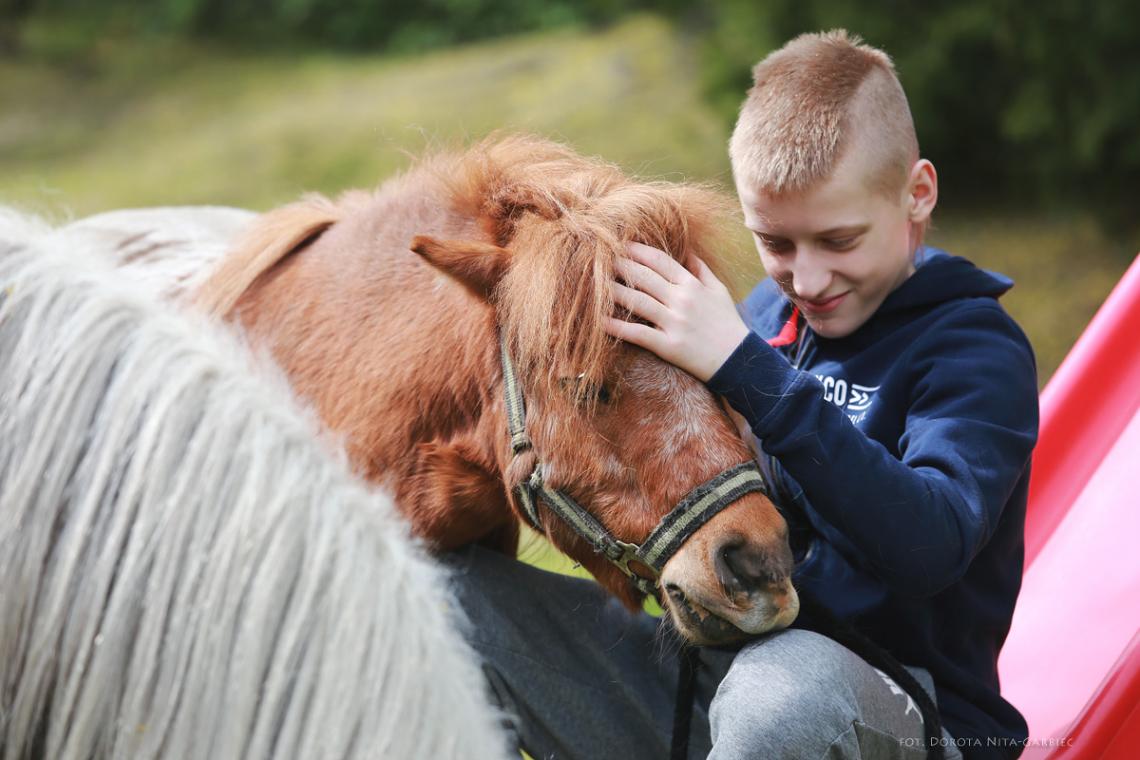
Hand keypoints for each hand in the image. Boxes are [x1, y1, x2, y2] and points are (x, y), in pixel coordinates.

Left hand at [604, 242, 750, 381]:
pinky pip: (638, 333)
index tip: (618, 243)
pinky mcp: (669, 345)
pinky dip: (617, 327)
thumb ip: (700, 269)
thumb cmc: (727, 323)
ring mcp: (675, 323)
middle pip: (643, 277)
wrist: (739, 360)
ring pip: (637, 301)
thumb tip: (686, 250)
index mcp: (692, 285)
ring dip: (612, 291)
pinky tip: (598, 321)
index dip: (637, 250)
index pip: (659, 260)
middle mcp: (682, 300)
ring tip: (592, 283)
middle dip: (618, 265)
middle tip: (595, 256)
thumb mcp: (718, 291)